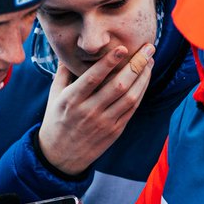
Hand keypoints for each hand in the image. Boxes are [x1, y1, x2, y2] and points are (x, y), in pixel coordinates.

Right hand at [37, 44, 155, 175]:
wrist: (60, 157)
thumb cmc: (56, 120)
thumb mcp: (54, 96)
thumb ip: (63, 72)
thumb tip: (68, 49)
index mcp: (72, 100)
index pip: (93, 78)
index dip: (108, 62)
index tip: (122, 47)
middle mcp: (89, 111)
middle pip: (118, 85)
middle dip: (136, 65)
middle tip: (148, 48)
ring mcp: (104, 122)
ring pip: (130, 97)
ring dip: (143, 77)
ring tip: (150, 61)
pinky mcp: (115, 131)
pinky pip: (132, 109)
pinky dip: (141, 92)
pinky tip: (145, 79)